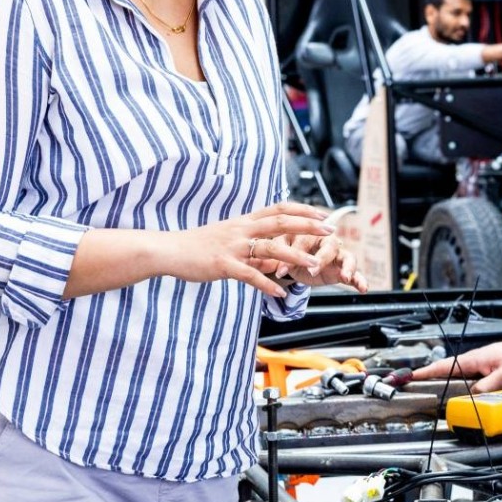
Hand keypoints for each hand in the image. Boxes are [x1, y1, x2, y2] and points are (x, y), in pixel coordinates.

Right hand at [164, 202, 330, 296]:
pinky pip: (249, 274)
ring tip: (314, 265)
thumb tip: (276, 257)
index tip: (323, 214)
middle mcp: (242, 230)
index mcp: (245, 222)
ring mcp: (233, 247)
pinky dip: (266, 284)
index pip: (279, 209)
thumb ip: (254, 247)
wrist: (171, 250)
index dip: (302, 210)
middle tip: (330, 231)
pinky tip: (280, 292)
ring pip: (270, 248)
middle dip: (308, 226)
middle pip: (280, 223)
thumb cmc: (200, 246)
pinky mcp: (223, 265)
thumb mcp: (230, 240)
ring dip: (294, 257)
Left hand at [274, 232, 365, 292]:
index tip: (281, 271)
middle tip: (312, 270)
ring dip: (347, 266)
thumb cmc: (285, 250)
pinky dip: (360, 279)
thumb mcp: (278, 249)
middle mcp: (326, 240)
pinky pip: (355, 272)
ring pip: (347, 257)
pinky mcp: (342, 267)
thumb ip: (278, 254)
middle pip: (329, 246)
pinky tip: (363, 288)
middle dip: (322, 258)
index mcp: (308, 231)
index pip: (303, 240)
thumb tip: (276, 266)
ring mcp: (337, 254)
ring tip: (345, 276)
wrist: (291, 259)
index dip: (293, 254)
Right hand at [410, 334, 501, 392]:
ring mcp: (475, 366)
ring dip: (438, 381)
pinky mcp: (480, 370)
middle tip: (410, 386)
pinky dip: (452, 383)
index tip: (411, 376)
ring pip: (452, 375)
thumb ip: (489, 386)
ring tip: (424, 391)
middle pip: (443, 371)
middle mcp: (471, 362)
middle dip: (426, 378)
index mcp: (473, 360)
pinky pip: (462, 378)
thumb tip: (473, 396)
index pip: (444, 366)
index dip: (426, 372)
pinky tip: (450, 393)